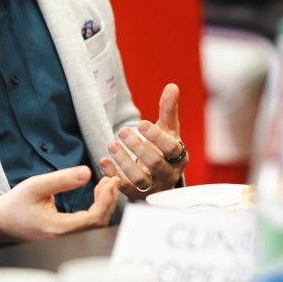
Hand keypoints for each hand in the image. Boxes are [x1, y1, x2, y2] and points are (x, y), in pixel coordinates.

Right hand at [0, 166, 118, 245]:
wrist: (2, 221)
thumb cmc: (16, 203)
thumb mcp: (36, 185)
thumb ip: (62, 179)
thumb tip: (87, 172)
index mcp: (57, 229)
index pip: (92, 219)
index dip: (106, 200)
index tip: (110, 181)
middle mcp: (64, 238)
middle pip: (98, 224)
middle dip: (109, 200)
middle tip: (112, 179)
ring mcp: (66, 239)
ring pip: (96, 226)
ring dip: (105, 204)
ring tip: (106, 184)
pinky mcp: (68, 235)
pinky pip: (90, 226)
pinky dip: (98, 209)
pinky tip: (98, 194)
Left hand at [100, 83, 188, 199]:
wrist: (158, 179)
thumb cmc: (163, 150)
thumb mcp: (167, 130)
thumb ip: (169, 110)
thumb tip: (172, 86)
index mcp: (179, 157)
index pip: (172, 148)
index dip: (157, 137)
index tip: (141, 123)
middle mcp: (169, 174)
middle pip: (155, 163)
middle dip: (138, 147)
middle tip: (122, 131)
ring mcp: (153, 187)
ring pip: (140, 178)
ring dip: (124, 161)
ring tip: (111, 144)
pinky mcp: (137, 195)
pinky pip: (124, 188)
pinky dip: (113, 174)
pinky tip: (103, 160)